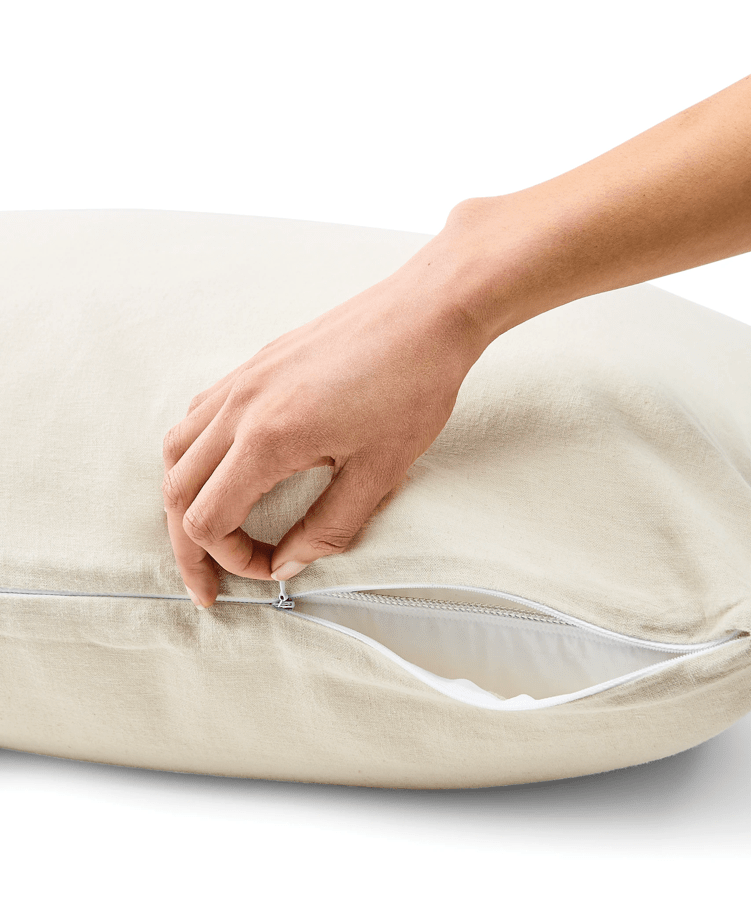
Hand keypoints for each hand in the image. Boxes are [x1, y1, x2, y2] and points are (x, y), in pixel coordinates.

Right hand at [161, 258, 486, 606]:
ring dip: (185, 499)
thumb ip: (328, 527)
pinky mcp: (255, 365)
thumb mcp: (379, 473)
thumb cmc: (413, 387)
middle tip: (211, 584)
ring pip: (177, 451)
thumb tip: (289, 565)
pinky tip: (228, 473)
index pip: (208, 520)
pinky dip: (197, 457)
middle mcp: (239, 407)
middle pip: (178, 491)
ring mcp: (242, 380)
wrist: (427, 313)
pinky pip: (199, 417)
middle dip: (190, 546)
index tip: (270, 571)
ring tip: (212, 533)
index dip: (231, 561)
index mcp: (266, 439)